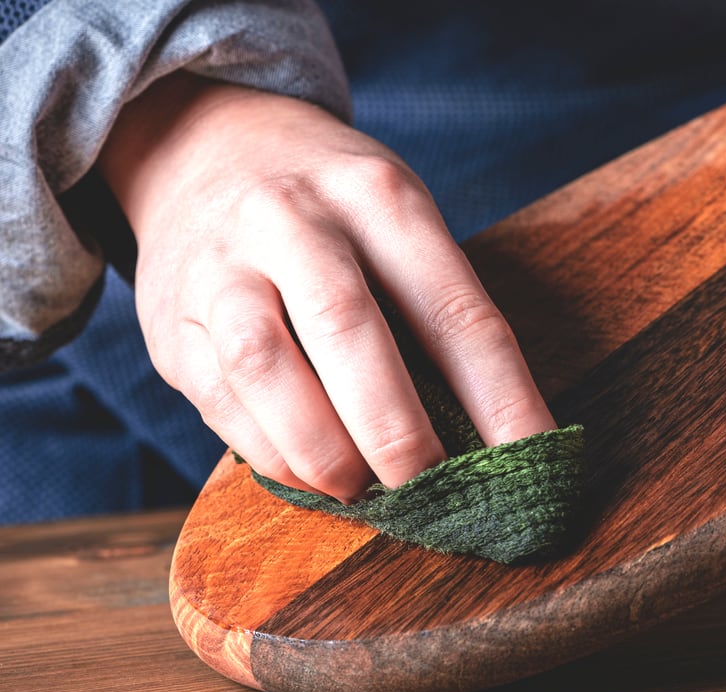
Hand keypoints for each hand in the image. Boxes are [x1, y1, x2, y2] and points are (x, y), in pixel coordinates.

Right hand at [99, 73, 555, 501]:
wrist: (203, 145)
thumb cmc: (330, 202)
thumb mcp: (395, 214)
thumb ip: (432, 307)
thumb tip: (487, 435)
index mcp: (379, 196)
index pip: (455, 310)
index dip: (501, 398)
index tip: (533, 462)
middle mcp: (294, 219)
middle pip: (350, 329)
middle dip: (397, 429)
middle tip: (433, 490)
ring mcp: (222, 266)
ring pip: (265, 365)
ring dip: (322, 448)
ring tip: (361, 491)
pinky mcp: (171, 319)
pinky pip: (220, 398)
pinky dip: (272, 452)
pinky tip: (309, 474)